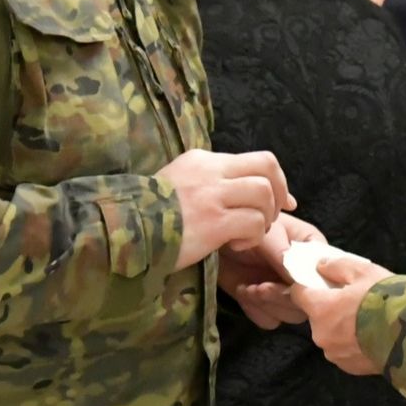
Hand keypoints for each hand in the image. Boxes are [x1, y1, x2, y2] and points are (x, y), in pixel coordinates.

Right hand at [159, 149, 294, 268]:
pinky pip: (253, 223)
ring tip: (246, 235)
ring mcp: (212, 196)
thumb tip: (244, 191)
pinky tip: (234, 246)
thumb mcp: (178, 183)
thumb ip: (209, 182)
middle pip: (267, 168)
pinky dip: (252, 237)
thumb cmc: (148, 214)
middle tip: (270, 220)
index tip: (284, 203)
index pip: (258, 159)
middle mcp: (210, 171)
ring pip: (263, 194)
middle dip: (279, 196)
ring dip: (264, 220)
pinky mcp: (213, 222)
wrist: (121, 230)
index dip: (278, 181)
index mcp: (203, 160)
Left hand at [217, 213, 316, 328]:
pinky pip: (270, 320)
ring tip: (249, 288)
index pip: (325, 276)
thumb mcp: (266, 233)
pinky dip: (256, 310)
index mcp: (312, 250)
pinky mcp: (267, 303)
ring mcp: (286, 290)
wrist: (218, 237)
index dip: (310, 285)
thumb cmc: (245, 223)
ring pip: (291, 315)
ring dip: (268, 305)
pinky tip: (244, 292)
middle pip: (309, 302)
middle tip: (260, 288)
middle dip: (283, 299)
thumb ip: (282, 252)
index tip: (291, 285)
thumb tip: (295, 278)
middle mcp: (304, 274)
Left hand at [290, 250, 391, 373]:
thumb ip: (337, 266)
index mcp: (320, 309)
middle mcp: (321, 335)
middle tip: (355, 300)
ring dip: (343, 327)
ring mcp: (335, 354)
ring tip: (369, 319)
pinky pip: (345, 350)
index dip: (308, 286)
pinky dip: (354, 343)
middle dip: (331, 307)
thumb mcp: (363, 271)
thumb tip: (320, 265)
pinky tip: (374, 336)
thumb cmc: (387, 299)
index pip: (298, 294)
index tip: (322, 282)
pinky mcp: (351, 368)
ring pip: (332, 334)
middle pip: (317, 315)